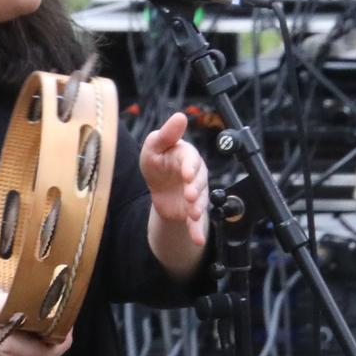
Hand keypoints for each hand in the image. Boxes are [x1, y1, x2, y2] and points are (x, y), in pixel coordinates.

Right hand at [0, 286, 74, 355]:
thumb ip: (5, 301)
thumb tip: (30, 298)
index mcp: (12, 347)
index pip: (48, 353)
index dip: (61, 338)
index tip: (64, 318)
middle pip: (52, 352)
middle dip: (60, 334)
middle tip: (61, 313)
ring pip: (47, 351)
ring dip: (54, 335)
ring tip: (54, 315)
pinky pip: (40, 349)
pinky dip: (46, 338)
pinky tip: (43, 322)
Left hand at [140, 111, 208, 247]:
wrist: (159, 185)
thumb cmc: (157, 160)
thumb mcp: (154, 146)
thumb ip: (167, 134)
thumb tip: (180, 116)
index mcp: (186, 156)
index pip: (191, 159)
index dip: (190, 167)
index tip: (186, 174)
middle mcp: (196, 174)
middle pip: (199, 181)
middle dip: (195, 187)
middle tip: (190, 194)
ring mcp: (196, 193)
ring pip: (201, 200)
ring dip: (198, 208)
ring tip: (194, 214)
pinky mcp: (192, 210)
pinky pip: (197, 221)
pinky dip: (197, 230)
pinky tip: (197, 239)